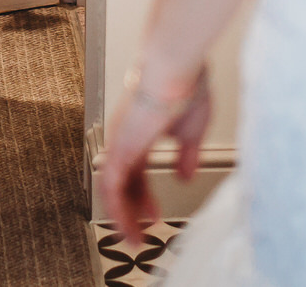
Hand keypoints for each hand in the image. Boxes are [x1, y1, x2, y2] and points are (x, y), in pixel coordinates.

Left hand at [95, 61, 212, 248]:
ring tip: (133, 239)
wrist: (175, 66)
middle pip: (124, 182)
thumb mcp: (192, 130)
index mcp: (142, 131)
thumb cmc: (186, 85)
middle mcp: (127, 137)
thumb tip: (184, 175)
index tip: (154, 215)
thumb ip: (187, 154)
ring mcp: (121, 142)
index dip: (144, 195)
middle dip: (133, 210)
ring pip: (113, 188)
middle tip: (140, 234)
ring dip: (122, 216)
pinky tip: (128, 226)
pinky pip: (112, 186)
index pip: (137, 171)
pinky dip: (118, 209)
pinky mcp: (120, 147)